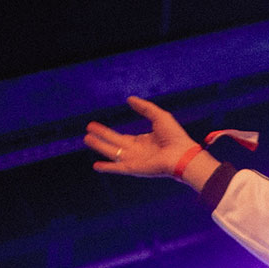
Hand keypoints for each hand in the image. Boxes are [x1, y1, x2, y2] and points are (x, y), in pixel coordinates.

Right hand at [83, 96, 215, 185]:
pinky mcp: (134, 168)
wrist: (182, 154)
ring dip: (99, 147)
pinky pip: (118, 168)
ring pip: (112, 153)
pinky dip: (107, 168)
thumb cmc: (175, 136)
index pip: (122, 138)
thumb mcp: (158, 116)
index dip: (108, 133)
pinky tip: (96, 166)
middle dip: (100, 137)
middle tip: (87, 131)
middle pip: (114, 144)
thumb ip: (144, 107)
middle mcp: (137, 152)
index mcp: (142, 142)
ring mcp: (135, 161)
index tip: (95, 126)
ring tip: (86, 139)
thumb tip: (129, 99)